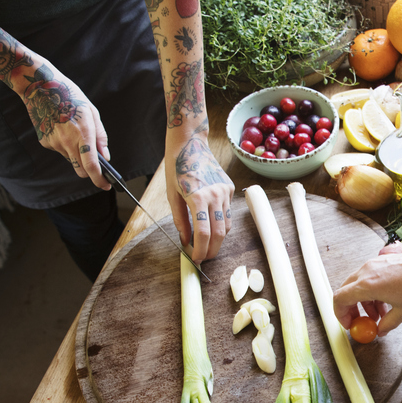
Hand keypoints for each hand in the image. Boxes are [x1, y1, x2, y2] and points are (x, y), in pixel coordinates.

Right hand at [18, 62, 110, 189]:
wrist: (40, 88)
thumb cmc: (70, 96)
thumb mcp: (92, 112)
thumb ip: (100, 136)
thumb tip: (105, 157)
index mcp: (83, 133)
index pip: (91, 166)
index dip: (100, 180)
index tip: (106, 186)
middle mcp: (68, 142)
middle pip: (81, 170)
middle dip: (90, 172)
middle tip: (95, 165)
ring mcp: (54, 143)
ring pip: (70, 160)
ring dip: (76, 154)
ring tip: (74, 133)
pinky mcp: (45, 142)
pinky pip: (60, 151)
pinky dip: (65, 146)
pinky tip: (62, 129)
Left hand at [166, 133, 234, 261]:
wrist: (190, 143)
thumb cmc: (177, 167)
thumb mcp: (172, 195)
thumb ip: (180, 220)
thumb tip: (185, 241)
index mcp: (198, 197)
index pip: (203, 233)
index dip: (200, 250)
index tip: (195, 259)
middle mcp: (215, 195)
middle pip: (219, 233)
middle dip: (212, 250)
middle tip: (203, 258)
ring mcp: (225, 192)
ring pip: (226, 225)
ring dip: (217, 238)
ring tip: (206, 243)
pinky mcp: (230, 188)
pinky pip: (227, 212)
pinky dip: (220, 222)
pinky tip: (210, 222)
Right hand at [333, 244, 401, 335]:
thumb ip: (388, 323)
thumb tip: (381, 330)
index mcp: (367, 285)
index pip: (340, 298)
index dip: (341, 314)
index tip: (349, 323)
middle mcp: (367, 271)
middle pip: (347, 291)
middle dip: (352, 308)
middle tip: (362, 320)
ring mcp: (374, 264)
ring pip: (359, 284)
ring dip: (364, 301)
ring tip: (379, 314)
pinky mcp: (383, 261)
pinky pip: (369, 277)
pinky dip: (372, 291)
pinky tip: (386, 301)